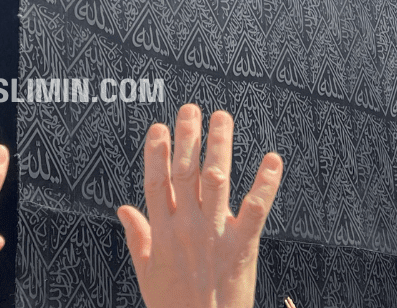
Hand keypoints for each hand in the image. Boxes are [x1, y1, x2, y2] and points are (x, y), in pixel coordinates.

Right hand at [117, 105, 282, 307]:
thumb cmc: (174, 307)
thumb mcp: (147, 273)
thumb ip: (138, 237)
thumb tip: (123, 208)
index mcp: (163, 232)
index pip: (156, 182)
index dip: (156, 153)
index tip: (158, 126)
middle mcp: (187, 228)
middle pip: (185, 173)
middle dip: (188, 137)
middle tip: (191, 108)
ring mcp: (215, 236)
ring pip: (215, 181)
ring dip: (220, 147)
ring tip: (222, 118)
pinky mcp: (242, 248)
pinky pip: (254, 211)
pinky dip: (265, 184)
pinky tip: (273, 160)